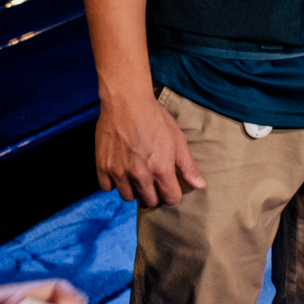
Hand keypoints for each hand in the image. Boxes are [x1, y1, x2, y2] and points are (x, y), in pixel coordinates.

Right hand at [96, 91, 204, 207]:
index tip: (170, 186)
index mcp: (161, 169)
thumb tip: (200, 186)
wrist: (126, 101)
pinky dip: (113, 182)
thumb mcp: (177, 139)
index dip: (173, 194)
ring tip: (136, 174)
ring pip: (128, 197)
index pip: (171, 199)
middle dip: (154, 194)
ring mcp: (119, 172)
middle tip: (153, 180)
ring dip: (134, 189)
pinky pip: (107, 187)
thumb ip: (188, 165)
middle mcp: (140, 175)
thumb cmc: (155, 118)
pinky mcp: (103, 166)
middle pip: (149, 201)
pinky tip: (120, 170)